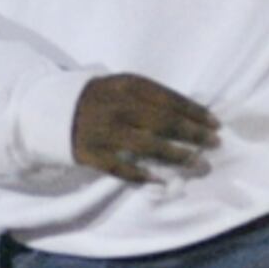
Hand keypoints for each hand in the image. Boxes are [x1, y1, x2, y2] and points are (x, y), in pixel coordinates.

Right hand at [71, 73, 220, 181]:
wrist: (52, 111)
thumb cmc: (98, 99)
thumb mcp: (121, 86)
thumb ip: (151, 97)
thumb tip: (193, 114)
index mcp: (127, 86)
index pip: (169, 99)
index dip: (195, 112)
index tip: (216, 124)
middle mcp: (117, 107)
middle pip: (163, 122)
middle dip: (193, 133)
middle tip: (215, 143)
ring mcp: (104, 131)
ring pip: (147, 145)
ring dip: (176, 155)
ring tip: (198, 162)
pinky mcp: (91, 153)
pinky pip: (119, 166)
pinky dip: (140, 174)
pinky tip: (159, 180)